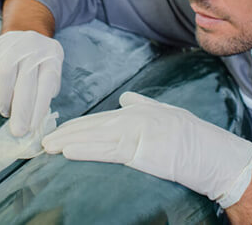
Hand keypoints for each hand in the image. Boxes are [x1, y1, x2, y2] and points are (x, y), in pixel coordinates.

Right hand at [0, 31, 63, 136]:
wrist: (28, 34)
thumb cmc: (42, 63)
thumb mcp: (51, 74)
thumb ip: (45, 94)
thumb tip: (35, 121)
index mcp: (51, 58)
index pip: (45, 84)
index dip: (38, 108)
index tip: (32, 128)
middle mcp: (33, 50)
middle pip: (25, 82)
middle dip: (21, 111)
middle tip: (17, 131)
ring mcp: (13, 46)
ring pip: (5, 76)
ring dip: (5, 100)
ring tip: (6, 112)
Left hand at [42, 91, 251, 208]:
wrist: (208, 151)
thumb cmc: (189, 136)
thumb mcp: (164, 112)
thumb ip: (141, 104)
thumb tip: (124, 99)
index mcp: (135, 111)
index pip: (98, 119)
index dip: (77, 127)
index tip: (59, 132)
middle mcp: (131, 118)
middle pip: (91, 126)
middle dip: (65, 133)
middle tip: (43, 140)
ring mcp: (133, 133)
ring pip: (93, 138)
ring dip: (68, 142)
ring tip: (48, 147)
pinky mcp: (138, 150)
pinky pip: (105, 151)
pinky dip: (85, 150)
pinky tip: (68, 151)